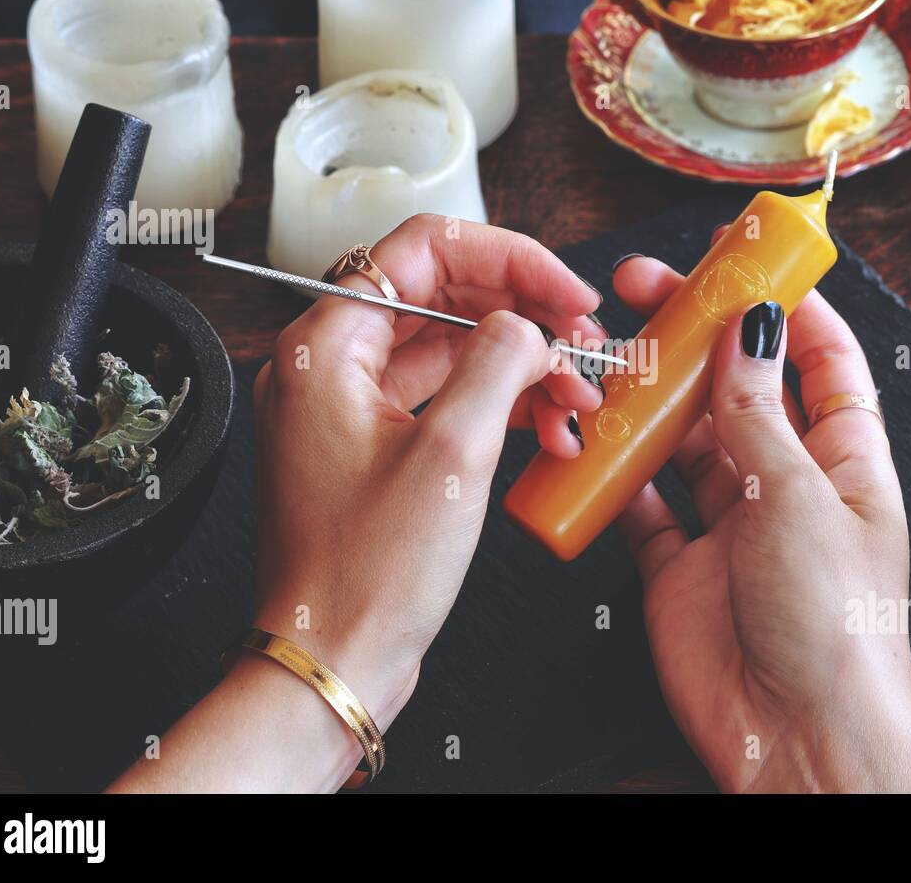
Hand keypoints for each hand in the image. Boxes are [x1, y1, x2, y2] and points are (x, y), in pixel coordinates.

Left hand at [111, 215, 605, 791]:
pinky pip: (445, 399)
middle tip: (583, 342)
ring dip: (521, 367)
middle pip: (442, 297)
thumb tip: (527, 325)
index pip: (423, 250)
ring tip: (577, 401)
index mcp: (326, 348)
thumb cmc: (367, 575)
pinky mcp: (375, 448)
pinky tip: (547, 429)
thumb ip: (497, 363)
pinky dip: (499, 406)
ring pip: (451, 350)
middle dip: (523, 316)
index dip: (509, 259)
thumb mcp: (453, 454)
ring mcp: (351, 409)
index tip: (565, 291)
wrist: (333, 661)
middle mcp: (330, 367)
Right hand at [612, 244, 910, 793]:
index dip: (785, 307)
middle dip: (695, 337)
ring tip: (610, 357)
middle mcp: (785, 485)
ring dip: (648, 399)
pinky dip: (616, 474)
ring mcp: (729, 524)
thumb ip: (758, 415)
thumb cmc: (833, 629)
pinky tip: (595, 442)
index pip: (821, 362)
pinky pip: (641, 504)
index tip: (743, 261)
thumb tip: (746, 330)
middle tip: (645, 289)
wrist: (792, 737)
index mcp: (843, 462)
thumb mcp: (799, 500)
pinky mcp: (678, 565)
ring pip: (682, 439)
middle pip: (738, 389)